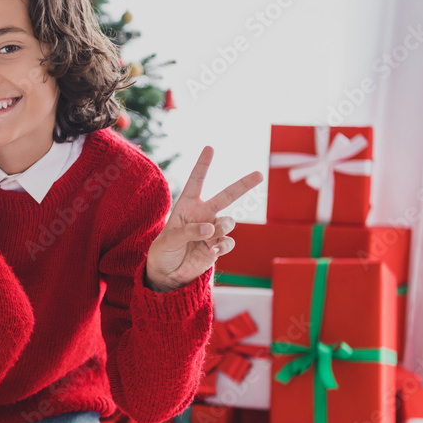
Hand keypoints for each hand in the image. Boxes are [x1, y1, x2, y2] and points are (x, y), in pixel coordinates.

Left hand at [145, 146, 262, 291]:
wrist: (167, 274)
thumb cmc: (164, 251)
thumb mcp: (169, 239)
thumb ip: (189, 231)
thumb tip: (211, 228)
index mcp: (186, 206)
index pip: (196, 181)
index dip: (203, 165)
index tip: (210, 148)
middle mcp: (202, 215)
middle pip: (226, 196)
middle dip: (243, 185)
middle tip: (259, 175)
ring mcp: (212, 231)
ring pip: (228, 221)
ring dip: (222, 226)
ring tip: (209, 235)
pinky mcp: (217, 246)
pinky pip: (228, 242)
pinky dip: (222, 245)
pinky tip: (212, 250)